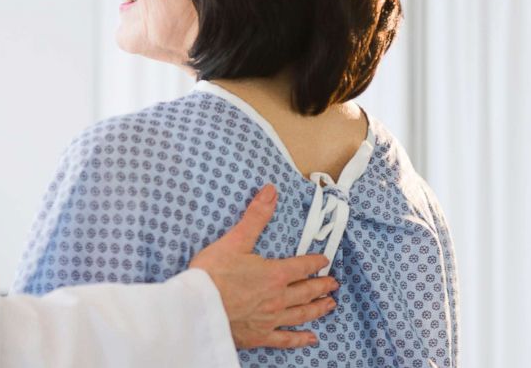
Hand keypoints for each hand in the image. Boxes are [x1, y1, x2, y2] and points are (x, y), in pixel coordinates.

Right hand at [189, 184, 338, 348]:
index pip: (302, 266)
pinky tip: (310, 339)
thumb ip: (256, 216)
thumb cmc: (213, 273)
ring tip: (330, 305)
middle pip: (307, 291)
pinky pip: (286, 339)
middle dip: (322, 285)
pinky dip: (300, 339)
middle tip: (333, 284)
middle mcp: (279, 298)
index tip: (324, 260)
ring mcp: (271, 319)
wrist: (197, 308)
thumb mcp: (235, 240)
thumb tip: (271, 191)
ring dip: (318, 308)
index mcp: (275, 274)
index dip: (315, 262)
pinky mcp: (260, 336)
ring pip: (301, 313)